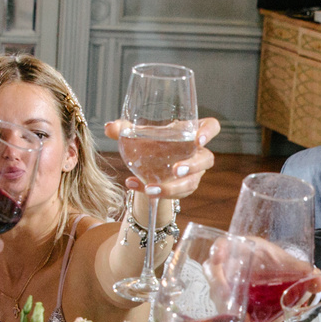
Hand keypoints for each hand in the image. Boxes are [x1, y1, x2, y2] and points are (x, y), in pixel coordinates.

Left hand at [105, 117, 222, 199]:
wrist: (150, 165)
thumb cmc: (151, 143)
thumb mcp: (139, 134)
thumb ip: (124, 129)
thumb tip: (109, 127)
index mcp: (191, 131)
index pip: (211, 127)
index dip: (209, 132)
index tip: (198, 139)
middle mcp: (197, 153)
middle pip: (207, 159)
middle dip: (192, 166)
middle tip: (175, 170)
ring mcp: (194, 173)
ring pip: (192, 183)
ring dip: (173, 188)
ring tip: (151, 188)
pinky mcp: (184, 189)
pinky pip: (175, 194)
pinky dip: (155, 192)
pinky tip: (134, 185)